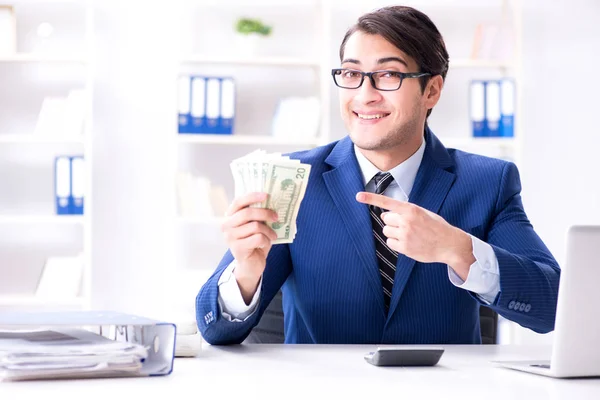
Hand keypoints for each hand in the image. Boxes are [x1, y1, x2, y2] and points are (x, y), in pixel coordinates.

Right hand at [222, 192, 278, 302]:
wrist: (251, 265)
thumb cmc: (254, 242)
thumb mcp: (255, 226)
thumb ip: (258, 215)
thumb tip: (272, 202)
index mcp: (230, 216)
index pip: (238, 202)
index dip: (252, 197)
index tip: (266, 195)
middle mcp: (226, 225)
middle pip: (248, 213)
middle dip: (265, 213)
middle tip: (276, 217)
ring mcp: (230, 237)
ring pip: (255, 226)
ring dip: (268, 231)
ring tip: (272, 236)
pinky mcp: (237, 248)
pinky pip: (258, 238)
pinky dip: (266, 241)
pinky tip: (265, 245)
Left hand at [356, 192, 474, 279]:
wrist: (449, 244)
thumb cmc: (436, 227)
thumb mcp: (423, 213)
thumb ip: (405, 212)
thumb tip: (386, 215)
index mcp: (411, 209)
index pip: (387, 202)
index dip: (371, 198)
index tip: (358, 196)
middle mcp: (406, 221)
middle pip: (385, 219)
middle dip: (392, 222)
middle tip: (405, 225)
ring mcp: (405, 235)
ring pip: (386, 231)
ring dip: (393, 232)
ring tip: (408, 234)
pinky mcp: (405, 247)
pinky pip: (390, 243)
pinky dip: (396, 243)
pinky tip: (408, 242)